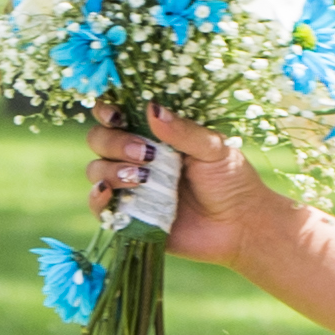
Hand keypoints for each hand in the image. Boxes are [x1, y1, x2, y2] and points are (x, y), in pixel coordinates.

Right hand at [87, 105, 295, 272]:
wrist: (240, 227)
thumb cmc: (231, 181)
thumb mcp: (214, 149)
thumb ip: (183, 131)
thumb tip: (151, 108)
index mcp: (154, 135)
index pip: (117, 116)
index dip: (107, 111)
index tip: (117, 115)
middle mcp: (136, 158)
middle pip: (99, 140)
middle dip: (114, 143)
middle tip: (145, 154)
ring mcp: (129, 187)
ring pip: (95, 170)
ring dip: (110, 170)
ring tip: (143, 178)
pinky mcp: (127, 217)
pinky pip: (97, 206)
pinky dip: (96, 197)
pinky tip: (108, 192)